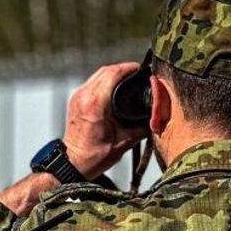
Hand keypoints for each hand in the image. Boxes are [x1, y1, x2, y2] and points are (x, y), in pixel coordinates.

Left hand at [62, 63, 151, 178]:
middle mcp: (84, 96)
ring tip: (128, 77)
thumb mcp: (124, 142)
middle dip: (124, 69)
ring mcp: (78, 97)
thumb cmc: (94, 156)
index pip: (114, 73)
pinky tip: (114, 86)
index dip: (130, 68)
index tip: (141, 69)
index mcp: (96, 104)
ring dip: (113, 73)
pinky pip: (92, 82)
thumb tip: (157, 117)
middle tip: (137, 72)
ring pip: (98, 74)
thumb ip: (143, 127)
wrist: (74, 163)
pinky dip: (105, 80)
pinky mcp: (75, 100)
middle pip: (107, 70)